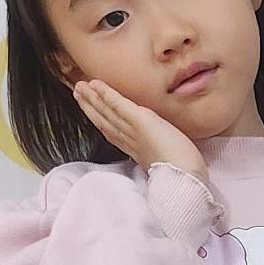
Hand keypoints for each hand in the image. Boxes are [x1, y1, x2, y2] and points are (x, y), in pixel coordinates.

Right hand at [73, 79, 206, 180]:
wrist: (186, 179)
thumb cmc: (185, 175)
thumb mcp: (169, 162)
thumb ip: (161, 155)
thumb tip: (163, 153)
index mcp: (138, 151)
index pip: (115, 133)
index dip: (102, 121)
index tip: (91, 112)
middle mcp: (132, 141)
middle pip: (106, 122)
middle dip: (91, 107)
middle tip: (77, 93)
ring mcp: (134, 131)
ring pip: (108, 113)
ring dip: (92, 99)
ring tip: (79, 87)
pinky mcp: (141, 122)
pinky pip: (119, 105)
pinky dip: (107, 94)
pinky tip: (96, 85)